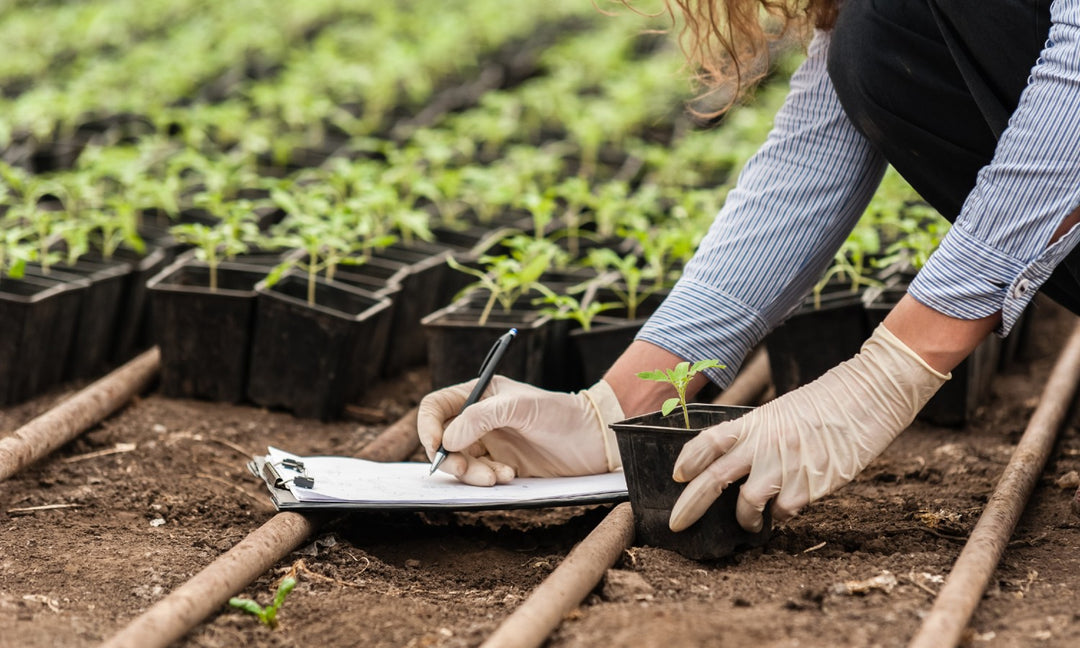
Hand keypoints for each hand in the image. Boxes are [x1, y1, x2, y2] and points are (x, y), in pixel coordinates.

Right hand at [417, 376, 624, 485]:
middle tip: (465, 469)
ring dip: (472, 473)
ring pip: (460, 463)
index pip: (436, 407)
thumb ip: (480, 418)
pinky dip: (488, 480)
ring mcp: (490, 443)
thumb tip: (448, 440)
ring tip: (499, 476)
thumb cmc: (561, 413)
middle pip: (443, 441)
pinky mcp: (501, 464)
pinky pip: (479, 476)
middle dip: (450, 458)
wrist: (594, 440)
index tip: (436, 447)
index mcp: (478, 395)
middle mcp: (478, 419)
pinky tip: (510, 476)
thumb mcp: (520, 407)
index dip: (428, 427)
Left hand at [669, 324, 949, 532]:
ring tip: (751, 521)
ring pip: (749, 503)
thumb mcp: (782, 412)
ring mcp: (787, 465)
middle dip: (690, 505)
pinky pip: (785, 511)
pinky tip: (791, 505)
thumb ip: (757, 437)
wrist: (869, 396)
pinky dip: (783, 514)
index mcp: (755, 422)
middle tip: (677, 523)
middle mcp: (765, 444)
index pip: (709, 440)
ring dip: (745, 518)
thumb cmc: (826, 404)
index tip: (677, 476)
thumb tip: (736, 465)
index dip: (688, 459)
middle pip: (715, 478)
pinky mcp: (812, 484)